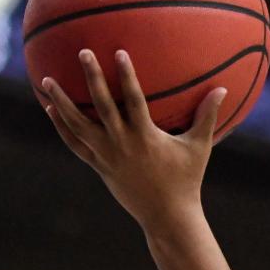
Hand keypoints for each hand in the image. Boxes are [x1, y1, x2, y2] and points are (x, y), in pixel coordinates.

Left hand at [42, 49, 225, 228]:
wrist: (166, 217)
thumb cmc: (186, 180)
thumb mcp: (200, 148)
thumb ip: (208, 116)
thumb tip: (223, 90)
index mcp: (145, 137)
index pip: (133, 100)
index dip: (126, 75)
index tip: (119, 52)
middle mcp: (122, 144)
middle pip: (101, 106)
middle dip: (91, 78)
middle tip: (82, 52)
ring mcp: (107, 156)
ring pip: (78, 125)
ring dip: (61, 102)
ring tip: (46, 80)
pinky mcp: (99, 166)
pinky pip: (75, 144)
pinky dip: (62, 127)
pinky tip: (51, 109)